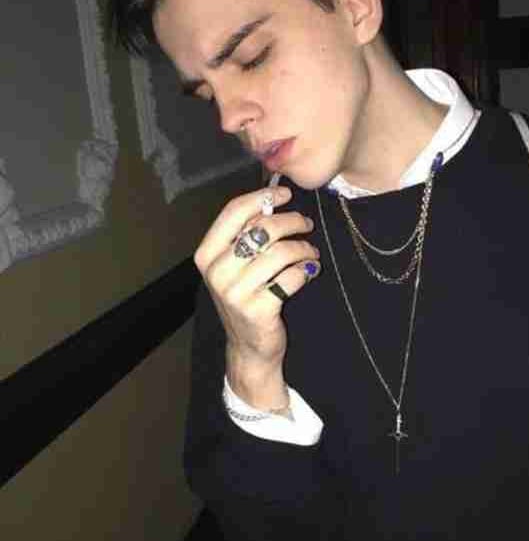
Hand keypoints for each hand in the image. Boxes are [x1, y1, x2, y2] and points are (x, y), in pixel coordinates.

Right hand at [193, 185, 319, 406]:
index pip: (233, 211)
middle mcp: (217, 272)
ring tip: (311, 250)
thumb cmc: (246, 296)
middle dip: (291, 221)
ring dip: (303, 247)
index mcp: (206, 255)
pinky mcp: (258, 310)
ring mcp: (236, 293)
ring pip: (281, 252)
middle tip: (306, 224)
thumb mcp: (236, 265)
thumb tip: (271, 196)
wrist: (249, 347)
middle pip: (262, 228)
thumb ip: (246, 233)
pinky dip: (306, 270)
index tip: (285, 193)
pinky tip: (310, 270)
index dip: (263, 197)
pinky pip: (292, 277)